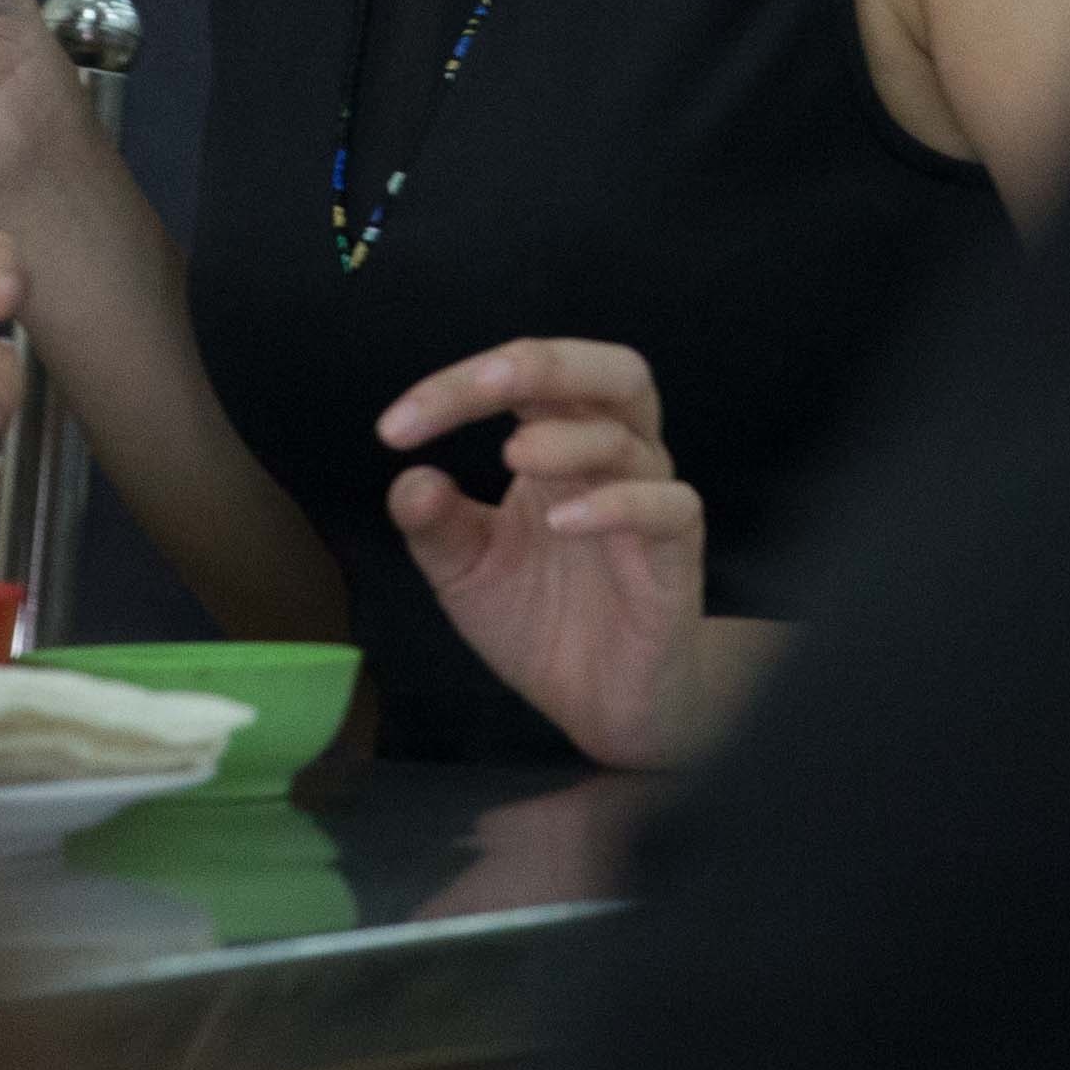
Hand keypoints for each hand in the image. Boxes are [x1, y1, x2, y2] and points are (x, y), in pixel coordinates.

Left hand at [377, 338, 713, 771]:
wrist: (598, 706)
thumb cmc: (540, 619)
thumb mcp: (466, 571)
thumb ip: (435, 524)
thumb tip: (409, 477)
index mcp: (560, 443)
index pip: (522, 382)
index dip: (455, 388)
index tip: (392, 430)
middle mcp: (613, 459)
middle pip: (611, 371)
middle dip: (546, 364)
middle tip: (484, 385)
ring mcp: (650, 503)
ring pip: (631, 435)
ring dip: (569, 437)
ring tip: (512, 457)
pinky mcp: (677, 557)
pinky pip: (668, 509)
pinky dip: (618, 504)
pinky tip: (563, 521)